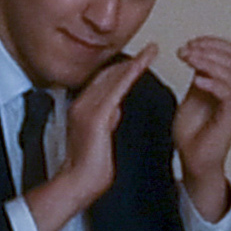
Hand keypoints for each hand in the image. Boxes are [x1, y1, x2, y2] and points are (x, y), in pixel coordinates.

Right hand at [32, 52, 155, 230]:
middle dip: (131, 61)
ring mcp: (87, 108)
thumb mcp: (101, 137)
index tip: (140, 59)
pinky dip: (130, 74)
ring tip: (152, 50)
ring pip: (113, 78)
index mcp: (84, 108)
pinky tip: (142, 64)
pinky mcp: (95, 116)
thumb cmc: (91, 166)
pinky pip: (116, 89)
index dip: (123, 69)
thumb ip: (106, 120)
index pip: (105, 82)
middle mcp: (83, 104)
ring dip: (134, 62)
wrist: (78, 183)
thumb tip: (114, 109)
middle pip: (109, 75)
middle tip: (151, 48)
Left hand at [168, 33, 230, 216]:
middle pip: (230, 58)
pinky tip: (196, 81)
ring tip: (187, 60)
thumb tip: (194, 54)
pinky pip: (227, 94)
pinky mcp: (230, 117)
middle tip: (184, 51)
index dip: (210, 42)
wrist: (194, 159)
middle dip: (204, 50)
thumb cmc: (193, 131)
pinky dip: (212, 83)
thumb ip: (198, 75)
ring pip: (229, 73)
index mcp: (228, 83)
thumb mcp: (192, 94)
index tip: (188, 43)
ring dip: (206, 62)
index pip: (229, 52)